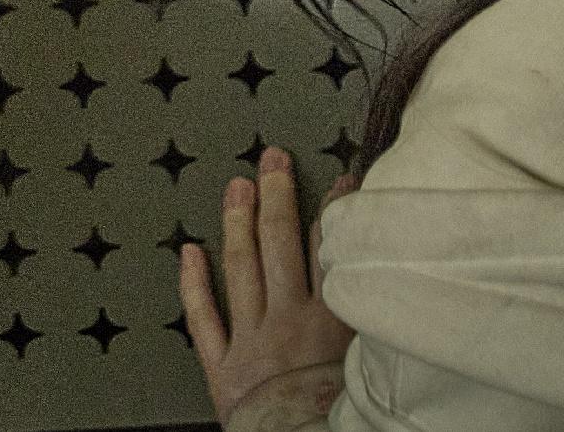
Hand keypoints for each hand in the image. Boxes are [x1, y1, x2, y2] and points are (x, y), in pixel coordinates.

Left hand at [180, 150, 354, 429]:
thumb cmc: (348, 422)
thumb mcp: (373, 365)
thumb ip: (369, 321)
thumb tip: (376, 276)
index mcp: (331, 325)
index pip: (329, 250)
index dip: (333, 210)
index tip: (339, 182)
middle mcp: (288, 324)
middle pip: (279, 245)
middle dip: (276, 196)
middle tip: (273, 158)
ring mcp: (251, 343)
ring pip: (240, 269)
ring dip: (237, 222)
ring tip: (236, 185)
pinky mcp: (223, 370)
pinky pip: (202, 319)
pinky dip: (192, 283)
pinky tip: (187, 251)